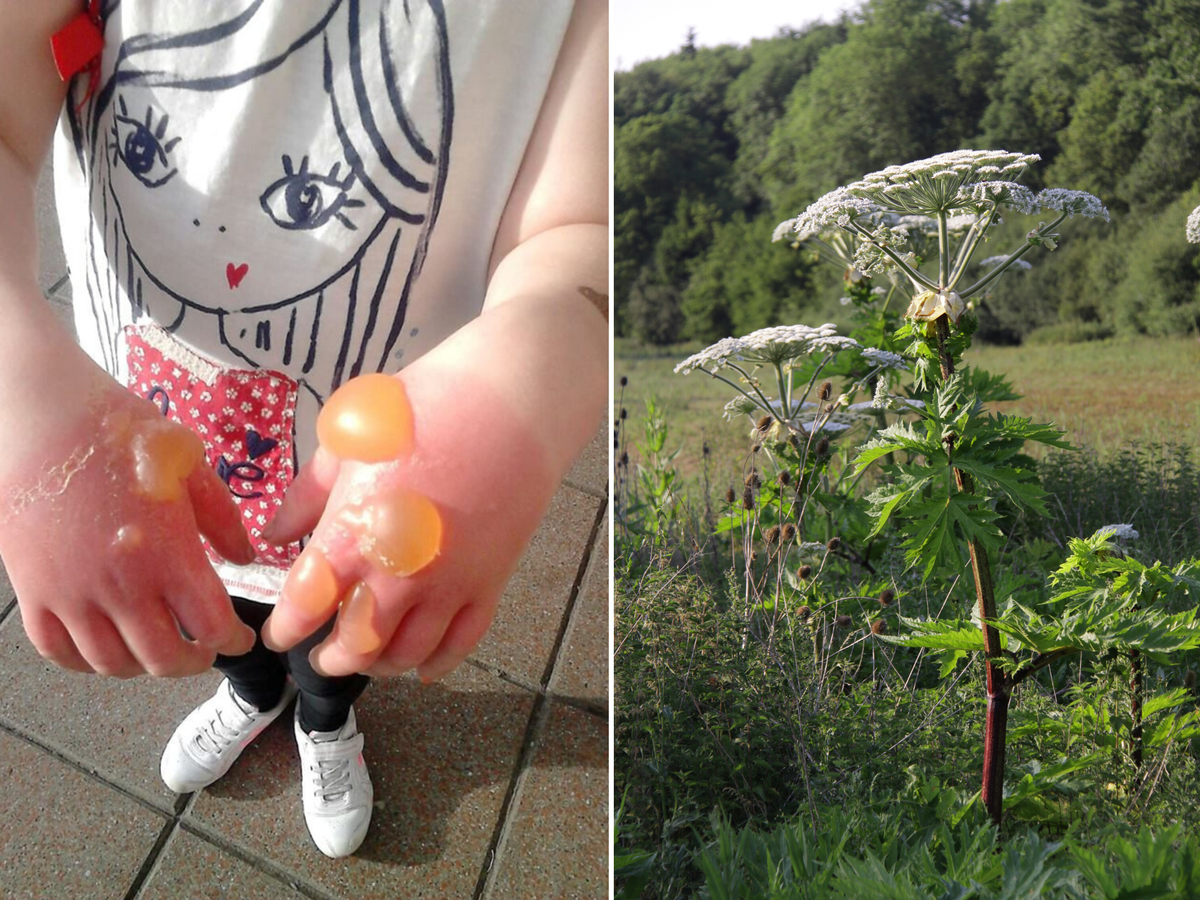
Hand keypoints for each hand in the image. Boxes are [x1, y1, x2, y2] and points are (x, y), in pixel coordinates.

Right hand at [0, 359, 256, 676]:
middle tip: (203, 652)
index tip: (240, 638)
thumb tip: (245, 559)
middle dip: (192, 662)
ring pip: (112, 663)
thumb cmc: (122, 431)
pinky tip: (106, 652)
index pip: (210, 626)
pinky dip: (86, 662)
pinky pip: (57, 650)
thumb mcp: (190, 464)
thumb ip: (222, 519)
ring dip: (143, 666)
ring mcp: (71, 593)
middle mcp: (120, 584)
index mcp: (167, 553)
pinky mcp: (32, 590)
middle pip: (163, 657)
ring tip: (159, 651)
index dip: (232, 640)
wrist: (41, 415)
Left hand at [259, 359, 559, 680]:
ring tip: (368, 659)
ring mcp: (450, 583)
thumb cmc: (426, 405)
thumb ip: (310, 494)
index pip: (306, 605)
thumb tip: (278, 534)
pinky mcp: (490, 581)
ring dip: (380, 665)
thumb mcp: (349, 438)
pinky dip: (439, 663)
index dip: (286, 629)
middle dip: (332, 659)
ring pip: (408, 653)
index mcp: (353, 534)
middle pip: (357, 646)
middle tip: (320, 655)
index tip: (278, 634)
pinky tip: (423, 666)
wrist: (513, 401)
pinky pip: (462, 642)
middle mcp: (399, 574)